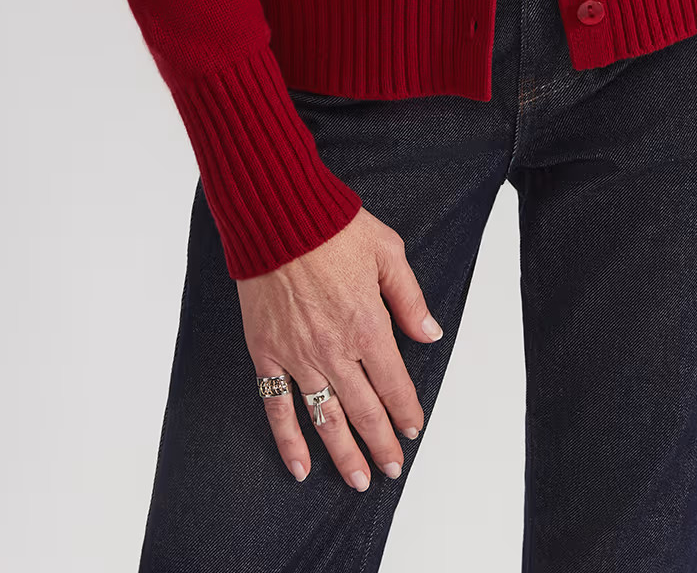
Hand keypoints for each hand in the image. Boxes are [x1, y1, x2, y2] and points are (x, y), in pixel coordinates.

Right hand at [239, 207, 444, 488]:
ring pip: (326, 417)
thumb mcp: (388, 252)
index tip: (415, 428)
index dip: (406, 410)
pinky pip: (277, 406)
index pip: (394, 383)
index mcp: (368, 324)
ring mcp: (298, 356)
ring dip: (344, 453)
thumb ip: (410, 299)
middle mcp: (335, 349)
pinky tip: (301, 467)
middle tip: (392, 467)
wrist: (277, 215)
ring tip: (359, 480)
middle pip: (364, 409)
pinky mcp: (266, 354)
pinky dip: (289, 441)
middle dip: (382, 442)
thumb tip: (430, 335)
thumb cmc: (332, 227)